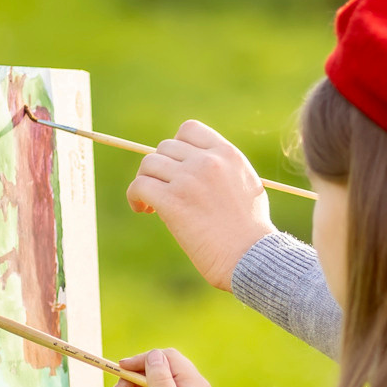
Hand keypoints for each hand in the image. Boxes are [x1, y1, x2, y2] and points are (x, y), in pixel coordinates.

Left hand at [125, 120, 277, 290]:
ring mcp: (188, 179)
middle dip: (161, 168)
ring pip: (148, 164)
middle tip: (164, 191)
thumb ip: (224, 170)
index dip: (177, 147)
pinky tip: (143, 209)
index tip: (177, 168)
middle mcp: (207, 161)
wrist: (251, 257)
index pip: (189, 130)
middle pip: (165, 147)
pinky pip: (139, 185)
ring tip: (152, 204)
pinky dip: (135, 196)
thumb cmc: (251, 231)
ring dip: (146, 182)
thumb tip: (196, 165)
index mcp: (227, 154)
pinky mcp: (172, 201)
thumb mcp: (247, 186)